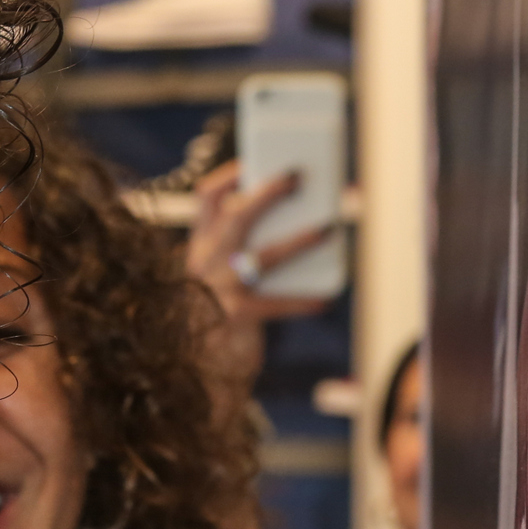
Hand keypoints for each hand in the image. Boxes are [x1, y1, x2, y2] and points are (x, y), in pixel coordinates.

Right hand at [185, 160, 333, 388]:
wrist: (200, 368)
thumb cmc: (223, 313)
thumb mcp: (225, 275)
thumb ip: (247, 248)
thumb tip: (302, 219)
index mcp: (200, 247)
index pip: (206, 200)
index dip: (230, 176)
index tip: (254, 160)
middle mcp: (203, 264)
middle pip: (235, 217)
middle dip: (267, 194)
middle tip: (297, 177)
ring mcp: (217, 290)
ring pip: (261, 257)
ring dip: (297, 241)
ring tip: (327, 230)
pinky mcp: (235, 317)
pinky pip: (275, 304)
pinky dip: (301, 301)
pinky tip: (323, 299)